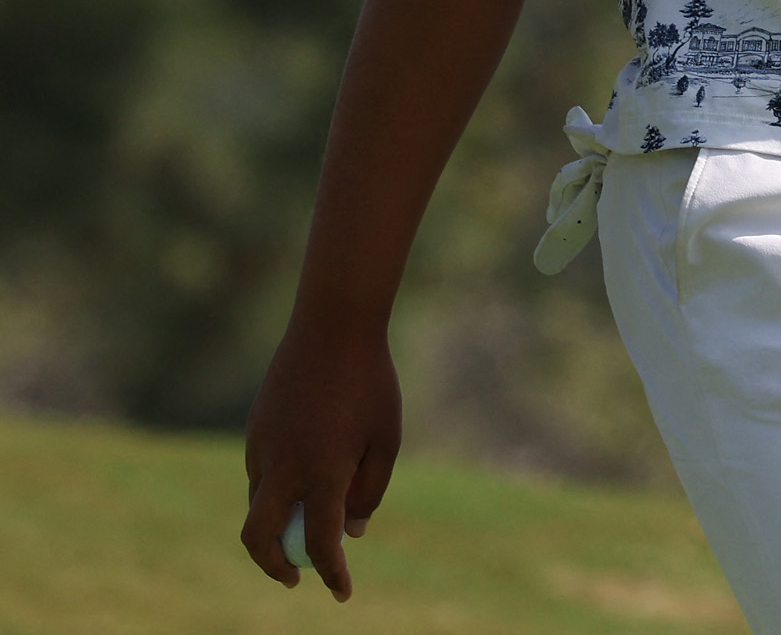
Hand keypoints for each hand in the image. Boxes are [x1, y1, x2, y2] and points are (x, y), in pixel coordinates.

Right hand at [241, 321, 400, 599]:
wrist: (332, 327)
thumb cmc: (371, 383)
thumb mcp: (385, 439)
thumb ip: (368, 490)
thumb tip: (351, 532)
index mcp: (322, 474)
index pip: (322, 543)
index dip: (332, 574)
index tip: (341, 594)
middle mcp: (283, 468)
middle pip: (258, 539)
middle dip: (274, 566)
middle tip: (298, 576)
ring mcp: (261, 449)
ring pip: (259, 504)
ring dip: (279, 522)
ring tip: (316, 515)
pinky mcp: (253, 432)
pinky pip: (261, 475)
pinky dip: (278, 489)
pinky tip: (306, 472)